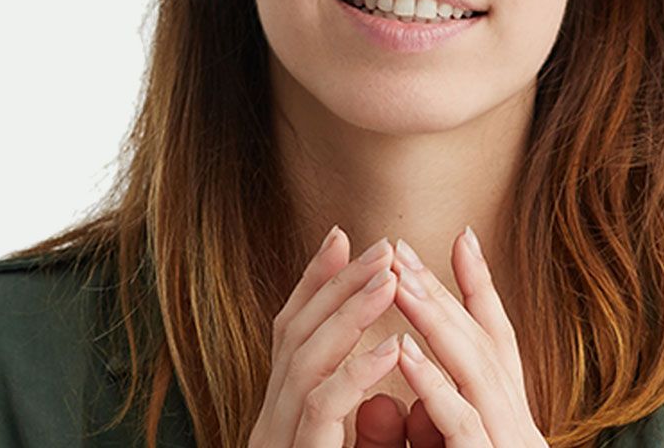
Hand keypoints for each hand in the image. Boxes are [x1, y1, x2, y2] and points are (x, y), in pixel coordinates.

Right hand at [247, 226, 406, 447]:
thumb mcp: (359, 440)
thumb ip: (364, 399)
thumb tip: (393, 347)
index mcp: (281, 413)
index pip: (289, 331)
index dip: (314, 280)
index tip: (341, 236)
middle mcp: (271, 423)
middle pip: (296, 334)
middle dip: (339, 285)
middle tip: (382, 248)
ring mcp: (278, 442)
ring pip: (305, 360)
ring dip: (350, 314)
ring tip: (390, 281)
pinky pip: (321, 406)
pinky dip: (356, 371)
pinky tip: (392, 346)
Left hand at [387, 228, 547, 446]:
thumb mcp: (448, 445)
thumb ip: (433, 410)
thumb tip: (405, 352)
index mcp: (513, 422)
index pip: (500, 343)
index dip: (482, 287)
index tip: (462, 236)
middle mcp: (520, 429)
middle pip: (483, 347)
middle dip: (441, 293)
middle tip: (401, 249)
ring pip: (477, 373)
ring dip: (434, 322)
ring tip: (399, 281)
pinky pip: (464, 424)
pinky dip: (434, 385)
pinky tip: (404, 351)